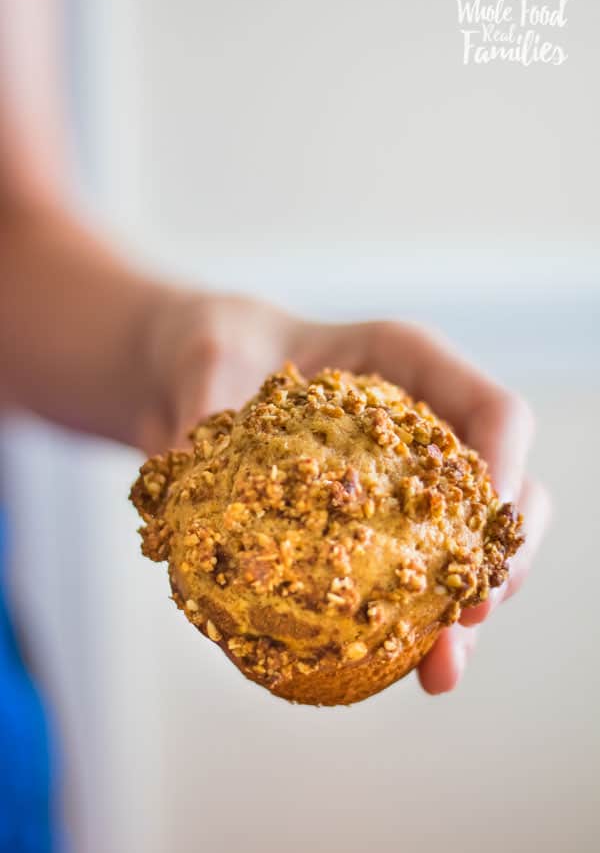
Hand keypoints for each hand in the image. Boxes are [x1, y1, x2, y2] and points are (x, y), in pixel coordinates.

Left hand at [141, 290, 550, 694]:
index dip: (508, 466)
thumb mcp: (208, 358)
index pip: (494, 412)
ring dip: (463, 614)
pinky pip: (407, 581)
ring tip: (439, 670)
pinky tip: (398, 669)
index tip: (487, 528)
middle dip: (497, 561)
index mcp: (408, 365)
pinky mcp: (369, 532)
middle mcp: (421, 429)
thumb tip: (211, 495)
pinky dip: (412, 626)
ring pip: (465, 550)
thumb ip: (210, 408)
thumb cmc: (216, 350)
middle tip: (473, 618)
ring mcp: (401, 485)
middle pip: (498, 495)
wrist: (191, 382)